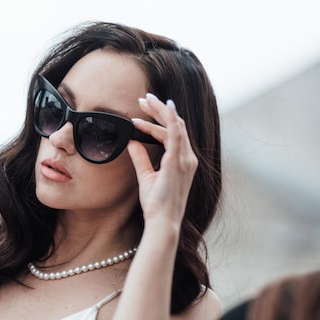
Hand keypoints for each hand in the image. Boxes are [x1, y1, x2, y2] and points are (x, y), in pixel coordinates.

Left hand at [128, 94, 197, 223]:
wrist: (162, 220)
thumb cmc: (156, 203)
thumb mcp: (146, 176)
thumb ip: (140, 157)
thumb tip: (132, 142)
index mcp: (182, 161)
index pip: (172, 133)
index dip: (157, 120)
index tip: (140, 113)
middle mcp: (187, 158)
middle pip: (175, 125)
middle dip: (158, 110)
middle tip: (143, 99)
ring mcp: (185, 159)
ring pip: (175, 126)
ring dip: (160, 111)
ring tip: (144, 100)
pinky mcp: (178, 162)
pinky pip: (176, 135)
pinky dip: (171, 119)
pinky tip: (165, 107)